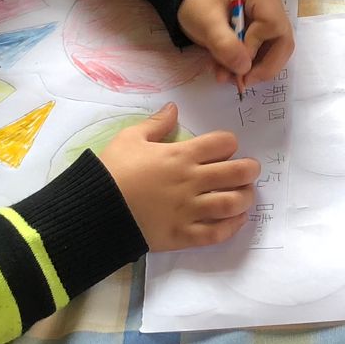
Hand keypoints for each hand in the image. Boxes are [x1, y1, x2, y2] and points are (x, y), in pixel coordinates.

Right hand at [98, 104, 259, 250]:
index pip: (223, 143)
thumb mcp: (129, 138)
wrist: (95, 210)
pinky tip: (236, 219)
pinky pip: (217, 233)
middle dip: (249, 169)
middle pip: (237, 172)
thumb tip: (173, 107)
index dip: (229, 143)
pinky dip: (232, 226)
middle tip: (249, 170)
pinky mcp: (184, 235)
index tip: (224, 148)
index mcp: (181, 155)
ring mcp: (189, 210)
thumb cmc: (111, 171)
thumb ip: (156, 123)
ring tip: (245, 194)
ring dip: (245, 197)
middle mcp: (191, 181)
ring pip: (233, 203)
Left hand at [178, 0, 293, 92]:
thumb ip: (224, 44)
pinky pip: (259, 54)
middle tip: (242, 82)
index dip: (257, 48)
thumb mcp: (206, 21)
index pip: (274, 27)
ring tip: (225, 77)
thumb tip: (244, 69)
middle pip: (281, 43)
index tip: (235, 60)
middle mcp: (270, 10)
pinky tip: (224, 70)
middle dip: (262, 67)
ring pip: (271, 53)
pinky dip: (243, 66)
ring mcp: (265, 23)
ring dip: (250, 70)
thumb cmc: (197, 1)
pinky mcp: (257, 35)